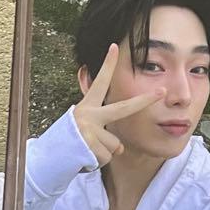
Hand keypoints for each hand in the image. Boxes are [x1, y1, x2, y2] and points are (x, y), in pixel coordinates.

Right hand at [70, 44, 162, 167]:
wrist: (47, 160)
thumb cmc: (69, 144)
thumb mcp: (86, 130)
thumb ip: (104, 132)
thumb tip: (120, 148)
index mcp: (87, 107)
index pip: (99, 83)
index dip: (107, 65)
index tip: (114, 46)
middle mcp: (88, 114)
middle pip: (123, 109)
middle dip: (145, 100)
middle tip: (162, 92)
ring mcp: (88, 129)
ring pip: (115, 146)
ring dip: (103, 154)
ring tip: (85, 152)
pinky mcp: (88, 144)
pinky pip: (107, 157)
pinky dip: (96, 162)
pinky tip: (83, 159)